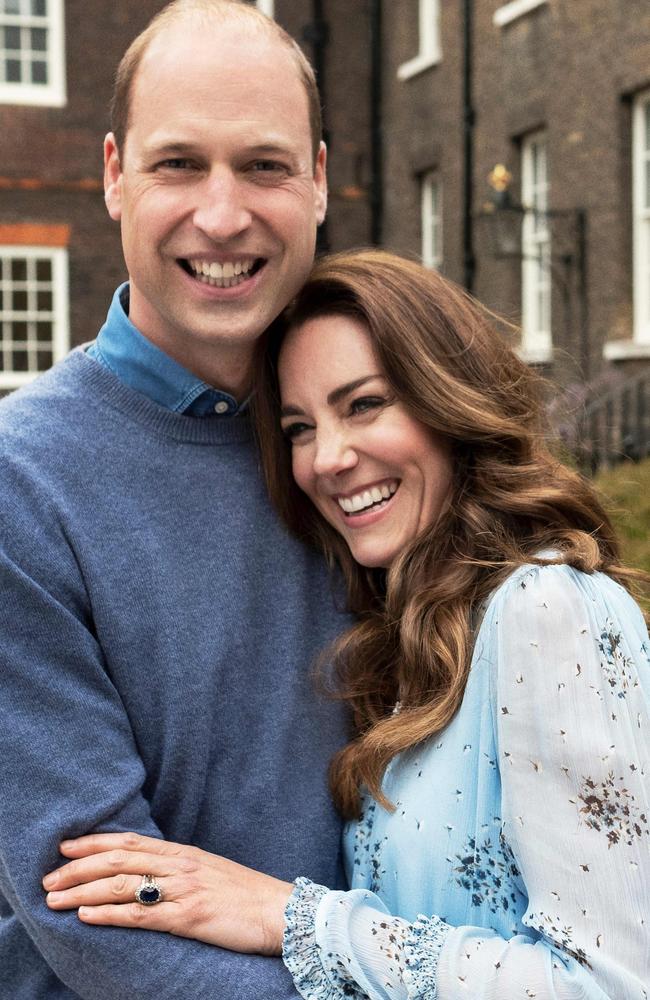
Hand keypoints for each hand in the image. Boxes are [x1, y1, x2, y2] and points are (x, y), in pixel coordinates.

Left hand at [42, 832, 293, 955]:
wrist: (282, 912)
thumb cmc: (246, 895)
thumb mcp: (210, 871)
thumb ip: (179, 868)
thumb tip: (148, 871)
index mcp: (184, 853)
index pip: (130, 841)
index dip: (94, 841)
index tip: (65, 845)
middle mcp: (180, 865)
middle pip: (118, 860)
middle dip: (78, 867)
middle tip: (48, 877)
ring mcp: (183, 890)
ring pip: (121, 886)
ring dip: (83, 891)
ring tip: (55, 899)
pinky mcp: (189, 917)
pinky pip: (141, 915)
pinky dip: (110, 915)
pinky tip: (87, 917)